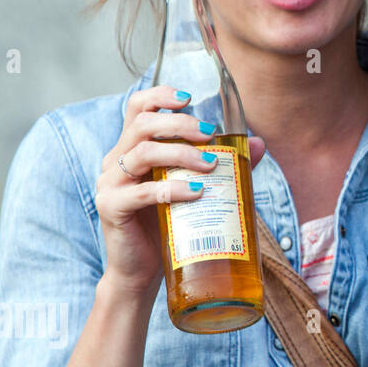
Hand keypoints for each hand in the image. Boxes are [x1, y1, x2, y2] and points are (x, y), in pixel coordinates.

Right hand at [94, 86, 265, 297]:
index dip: (160, 96)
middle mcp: (117, 161)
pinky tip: (196, 191)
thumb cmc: (169, 224)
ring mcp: (110, 184)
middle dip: (180, 124)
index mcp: (132, 149)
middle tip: (210, 134)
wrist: (142, 270)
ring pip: (142, 153)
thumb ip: (223, 163)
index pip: (137, 108)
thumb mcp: (194, 188)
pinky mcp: (111, 208)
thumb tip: (257, 143)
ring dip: (181, 154)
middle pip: (143, 124)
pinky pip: (142, 192)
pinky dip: (172, 188)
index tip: (190, 98)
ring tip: (211, 165)